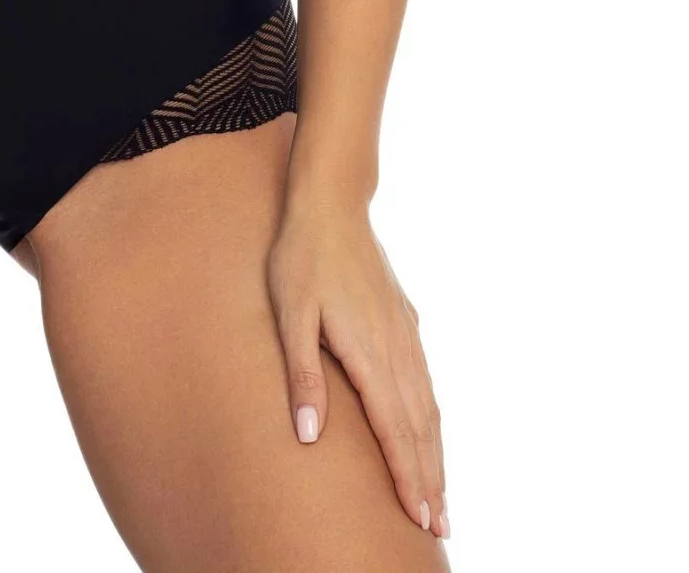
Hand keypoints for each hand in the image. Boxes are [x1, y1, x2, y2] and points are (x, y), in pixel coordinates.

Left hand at [266, 196, 447, 541]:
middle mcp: (396, 348)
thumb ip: (302, 374)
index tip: (419, 518)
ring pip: (427, 406)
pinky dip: (432, 418)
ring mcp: (404, 333)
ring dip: (436, 454)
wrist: (331, 204)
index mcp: (370, 353)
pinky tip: (432, 432)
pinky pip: (425, 381)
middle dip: (431, 480)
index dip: (407, 477)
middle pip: (419, 427)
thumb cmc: (301, 258)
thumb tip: (307, 436)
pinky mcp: (404, 320)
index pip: (394, 430)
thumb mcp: (290, 313)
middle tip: (441, 528)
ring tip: (442, 495)